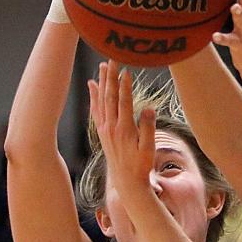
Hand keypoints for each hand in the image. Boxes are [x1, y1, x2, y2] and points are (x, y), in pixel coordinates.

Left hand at [87, 61, 155, 199]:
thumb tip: (149, 109)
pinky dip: (93, 96)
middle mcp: (111, 127)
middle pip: (110, 97)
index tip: (126, 70)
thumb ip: (148, 128)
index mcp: (124, 130)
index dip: (125, 86)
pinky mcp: (102, 132)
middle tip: (112, 59)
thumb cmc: (141, 166)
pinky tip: (92, 85)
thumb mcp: (149, 149)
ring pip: (101, 101)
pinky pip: (96, 110)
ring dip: (102, 82)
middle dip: (111, 77)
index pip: (124, 102)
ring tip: (102, 66)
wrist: (127, 182)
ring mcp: (105, 129)